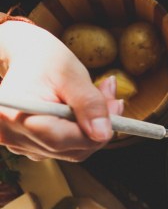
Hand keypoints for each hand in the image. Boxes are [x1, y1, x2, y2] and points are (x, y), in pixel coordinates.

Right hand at [0, 20, 122, 160]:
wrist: (25, 57)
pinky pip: (68, 147)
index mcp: (11, 116)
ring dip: (94, 128)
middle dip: (99, 128)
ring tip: (101, 97)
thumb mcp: (70, 73)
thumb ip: (89, 104)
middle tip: (113, 99)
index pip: (61, 140)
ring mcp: (21, 145)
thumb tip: (103, 134)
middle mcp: (11, 136)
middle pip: (70, 149)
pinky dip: (83, 131)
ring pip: (73, 150)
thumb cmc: (42, 59)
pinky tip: (86, 110)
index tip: (116, 107)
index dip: (95, 130)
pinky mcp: (32, 147)